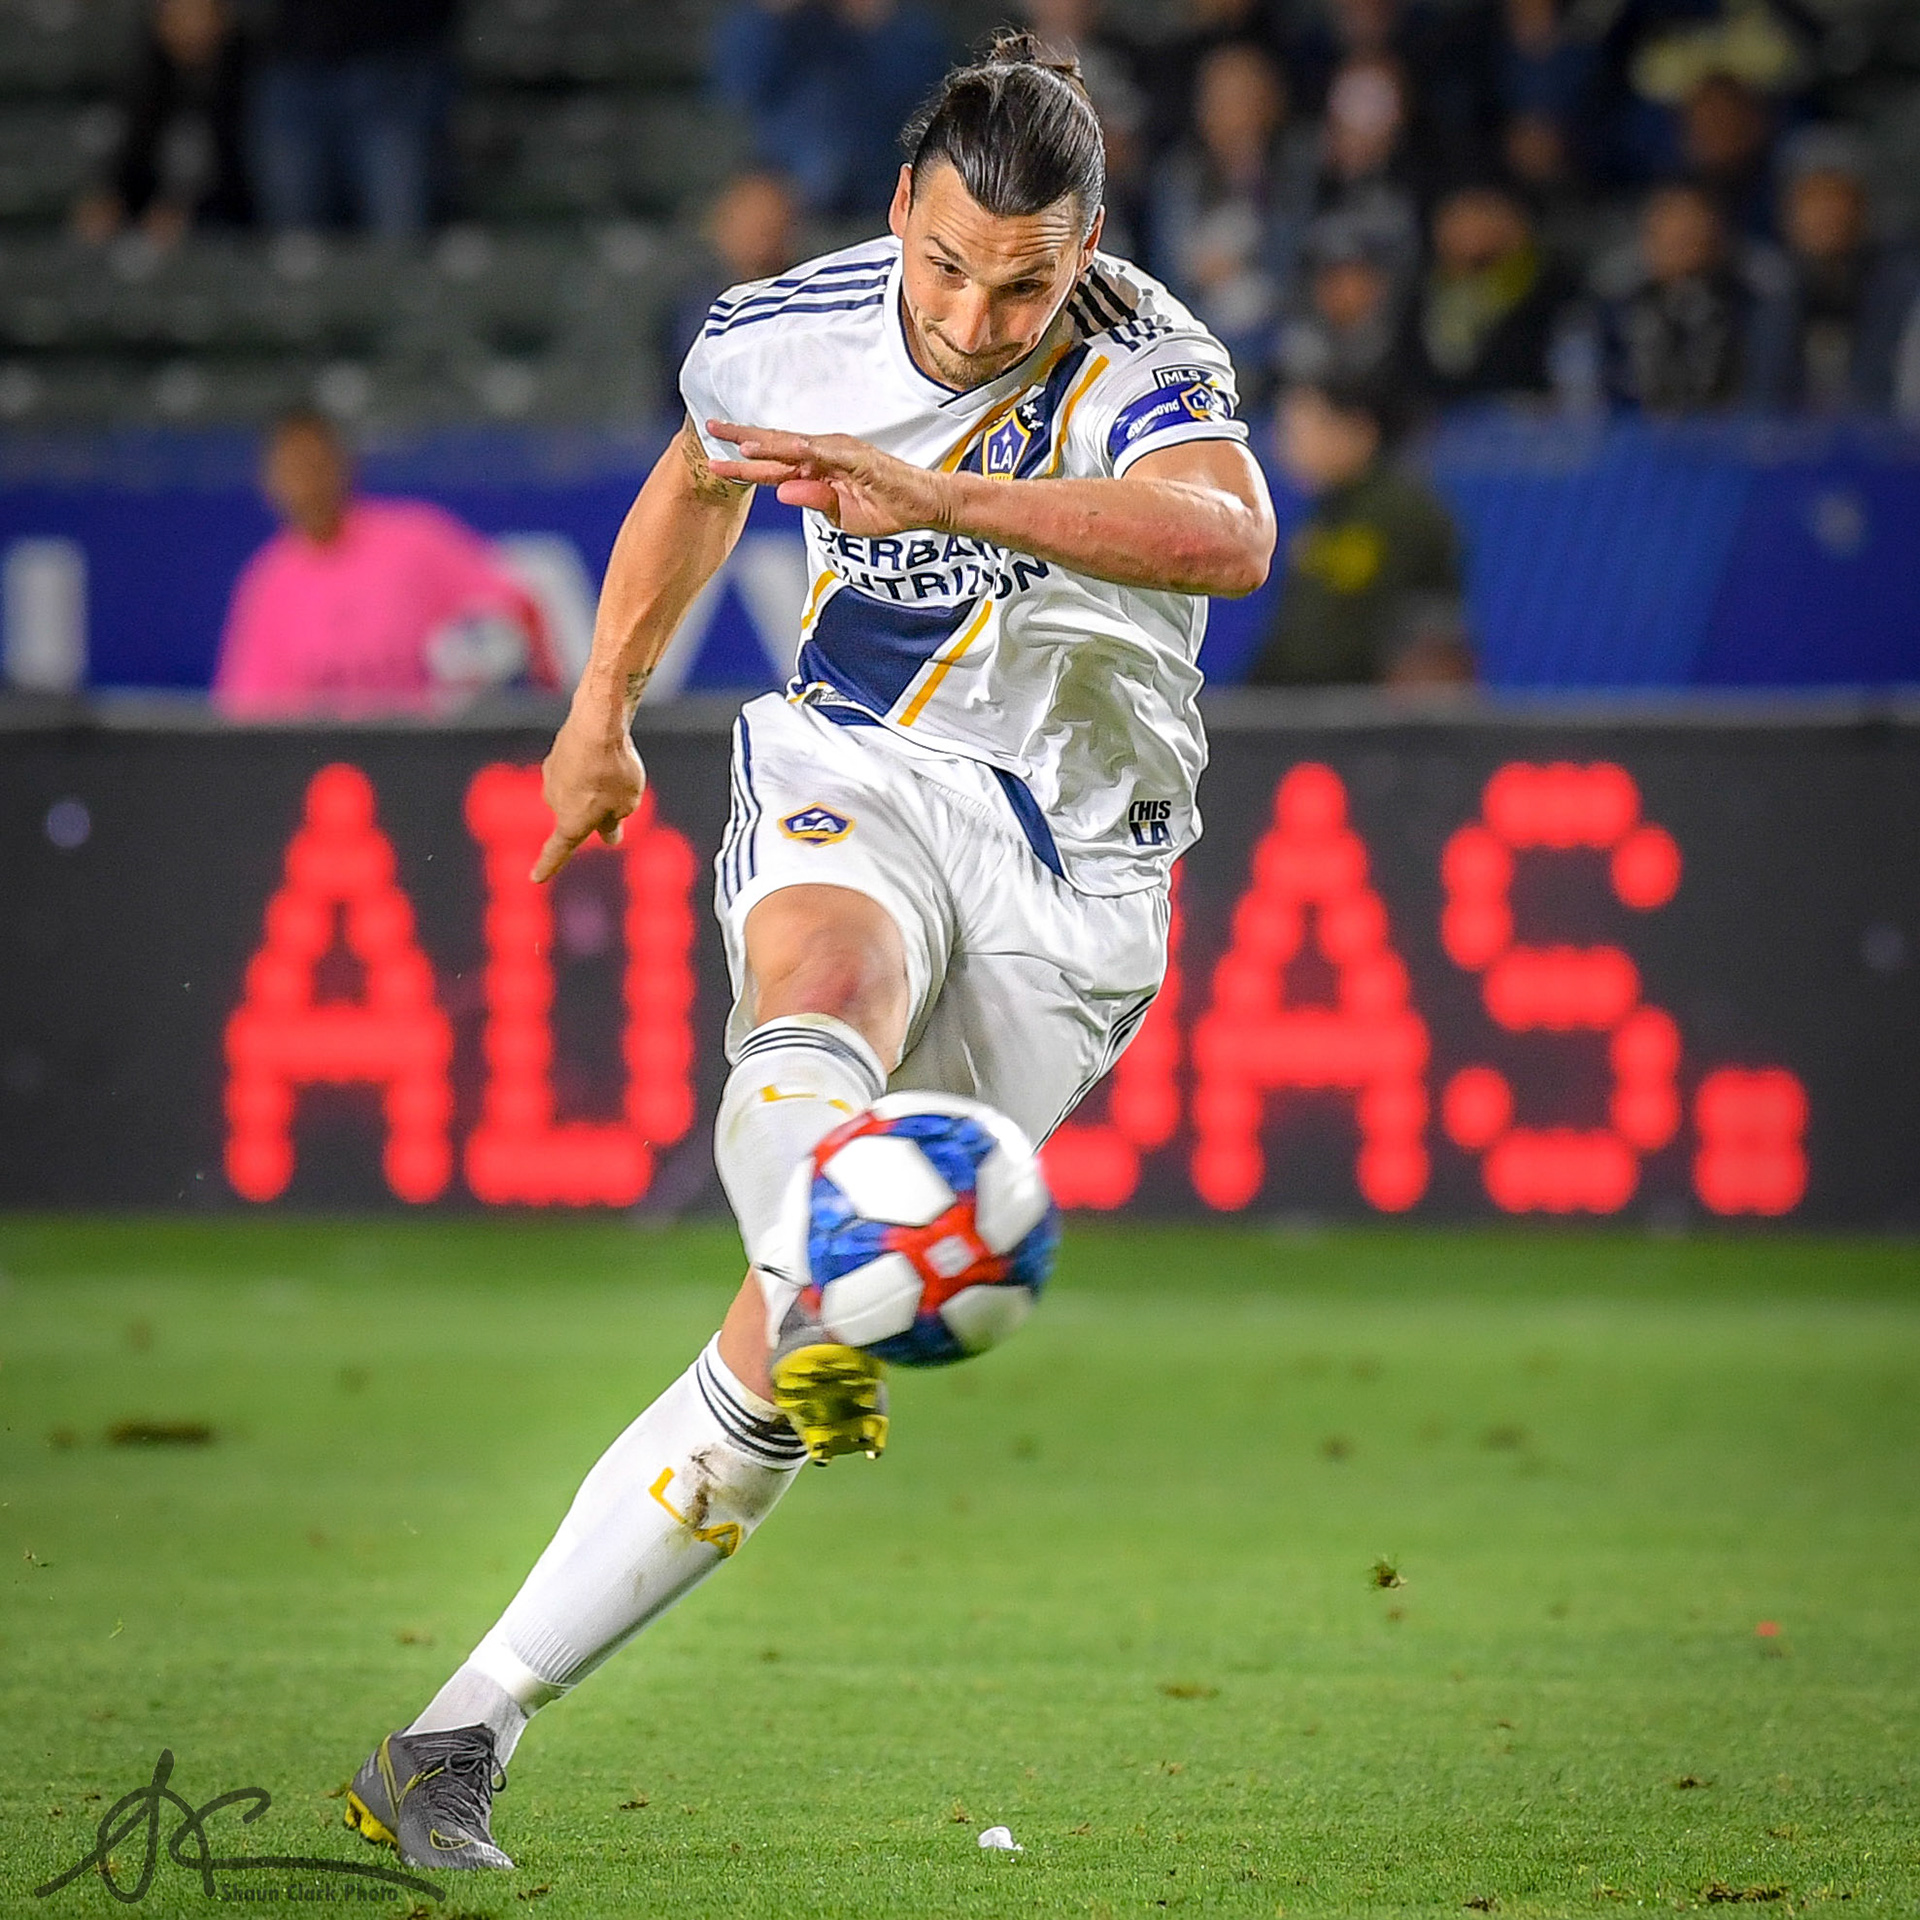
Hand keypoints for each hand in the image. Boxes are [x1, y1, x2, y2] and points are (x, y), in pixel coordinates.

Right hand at [532, 704, 646, 881]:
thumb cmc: (615, 770)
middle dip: (595, 811)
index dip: (547, 865)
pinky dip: (590, 766)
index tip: (535, 878)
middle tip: (619, 797)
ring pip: (577, 790)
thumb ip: (615, 821)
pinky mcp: (556, 756)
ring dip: (594, 785)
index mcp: (570, 823)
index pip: (558, 851)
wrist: (597, 724)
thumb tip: (609, 833)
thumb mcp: (626, 803)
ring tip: (616, 768)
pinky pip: (577, 768)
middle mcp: (554, 803)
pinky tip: (604, 751)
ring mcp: (552, 778)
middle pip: (577, 815)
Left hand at [706, 421, 955, 536]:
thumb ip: (814, 502)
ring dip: (769, 442)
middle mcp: (823, 456)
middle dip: (742, 439)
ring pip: (796, 445)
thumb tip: (783, 492)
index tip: (712, 460)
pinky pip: (828, 452)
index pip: (772, 467)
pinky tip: (784, 448)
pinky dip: (804, 449)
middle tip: (709, 428)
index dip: (742, 465)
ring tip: (738, 442)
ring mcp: (840, 453)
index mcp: (816, 472)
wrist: (924, 506)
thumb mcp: (842, 518)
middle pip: (776, 446)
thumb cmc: (886, 510)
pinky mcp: (859, 457)